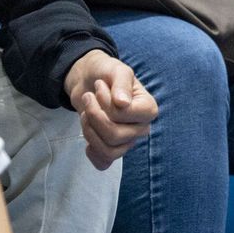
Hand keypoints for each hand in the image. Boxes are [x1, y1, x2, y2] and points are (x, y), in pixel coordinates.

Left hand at [64, 51, 158, 169]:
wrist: (88, 80)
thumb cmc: (106, 73)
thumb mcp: (116, 69)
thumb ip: (122, 83)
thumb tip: (123, 104)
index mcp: (148, 109)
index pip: (125, 116)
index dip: (106, 103)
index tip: (100, 87)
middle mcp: (141, 128)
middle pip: (115, 136)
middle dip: (94, 115)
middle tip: (88, 98)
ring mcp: (127, 140)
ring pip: (108, 151)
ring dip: (89, 130)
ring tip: (85, 112)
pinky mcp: (111, 148)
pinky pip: (104, 163)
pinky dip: (92, 152)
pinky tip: (88, 136)